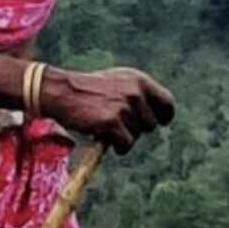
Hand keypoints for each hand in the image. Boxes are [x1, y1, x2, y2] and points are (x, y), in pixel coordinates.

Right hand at [42, 66, 174, 153]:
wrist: (61, 92)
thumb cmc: (88, 90)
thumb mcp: (118, 82)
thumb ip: (138, 94)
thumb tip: (158, 116)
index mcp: (139, 80)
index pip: (167, 102)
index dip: (164, 115)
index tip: (160, 122)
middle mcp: (135, 92)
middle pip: (151, 125)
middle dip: (136, 128)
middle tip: (116, 122)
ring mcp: (124, 107)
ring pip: (137, 136)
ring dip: (124, 137)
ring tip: (105, 125)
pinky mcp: (112, 122)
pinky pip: (126, 145)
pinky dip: (118, 147)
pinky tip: (104, 138)